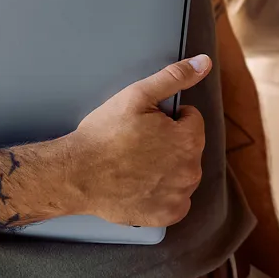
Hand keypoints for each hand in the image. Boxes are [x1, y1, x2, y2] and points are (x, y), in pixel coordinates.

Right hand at [42, 56, 211, 225]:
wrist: (74, 174)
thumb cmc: (103, 135)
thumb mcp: (137, 95)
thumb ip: (175, 77)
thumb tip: (204, 62)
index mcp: (190, 139)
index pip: (190, 120)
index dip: (167, 118)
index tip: (145, 125)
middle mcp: (192, 169)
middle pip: (188, 148)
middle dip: (169, 143)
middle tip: (137, 145)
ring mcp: (180, 195)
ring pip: (182, 174)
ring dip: (167, 168)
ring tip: (136, 165)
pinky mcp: (166, 215)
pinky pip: (175, 202)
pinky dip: (163, 195)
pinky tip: (141, 186)